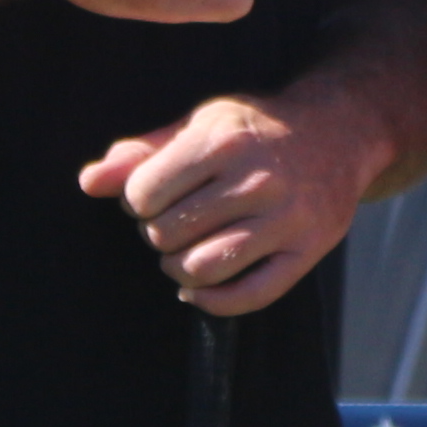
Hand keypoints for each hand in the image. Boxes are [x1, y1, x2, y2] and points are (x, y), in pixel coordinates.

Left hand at [79, 93, 372, 315]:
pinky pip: (250, 295)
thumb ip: (142, 153)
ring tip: (183, 252)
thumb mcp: (199, 124)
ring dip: (179, 269)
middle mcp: (258, 179)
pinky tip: (198, 288)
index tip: (153, 196)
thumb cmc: (254, 130)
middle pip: (170, 233)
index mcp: (224, 140)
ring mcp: (288, 217)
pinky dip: (212, 301)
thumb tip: (89, 183)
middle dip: (158, 234)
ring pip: (204, 268)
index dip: (137, 201)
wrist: (338, 132)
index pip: (145, 193)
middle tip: (172, 223)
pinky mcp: (308, 250)